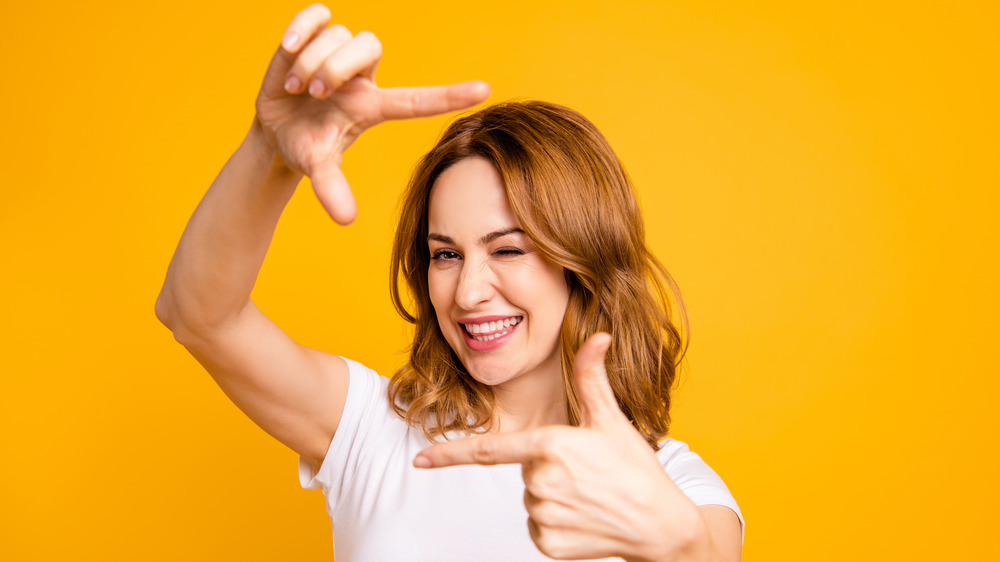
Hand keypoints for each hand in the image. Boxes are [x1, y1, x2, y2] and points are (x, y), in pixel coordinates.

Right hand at [254, 4, 489, 224]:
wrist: (275, 128)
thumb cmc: (305, 146)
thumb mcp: (317, 167)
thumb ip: (332, 188)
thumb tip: (346, 219)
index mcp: (373, 107)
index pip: (417, 99)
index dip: (450, 96)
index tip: (485, 90)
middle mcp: (362, 76)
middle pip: (369, 45)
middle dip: (335, 67)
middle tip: (314, 93)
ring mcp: (340, 53)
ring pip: (341, 34)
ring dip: (311, 60)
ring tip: (296, 88)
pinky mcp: (316, 35)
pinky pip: (320, 13)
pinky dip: (303, 26)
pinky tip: (289, 47)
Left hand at [414, 333, 707, 560]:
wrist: (661, 526)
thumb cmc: (636, 469)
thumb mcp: (611, 420)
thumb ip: (591, 377)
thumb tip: (598, 335)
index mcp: (550, 445)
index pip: (488, 450)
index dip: (450, 454)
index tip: (420, 460)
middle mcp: (540, 480)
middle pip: (523, 471)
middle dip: (547, 469)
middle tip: (586, 474)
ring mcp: (543, 515)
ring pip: (531, 499)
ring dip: (553, 497)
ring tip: (589, 497)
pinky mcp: (548, 543)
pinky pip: (537, 527)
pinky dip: (557, 524)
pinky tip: (585, 519)